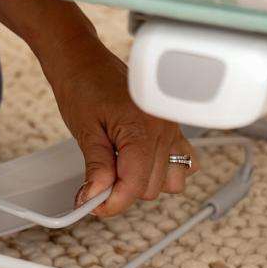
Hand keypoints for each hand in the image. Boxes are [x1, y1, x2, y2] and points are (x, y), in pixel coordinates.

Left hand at [44, 33, 199, 216]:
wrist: (84, 62)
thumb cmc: (83, 87)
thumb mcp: (85, 132)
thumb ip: (96, 168)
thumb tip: (95, 197)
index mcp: (142, 129)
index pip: (137, 185)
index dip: (112, 202)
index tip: (93, 204)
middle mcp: (164, 129)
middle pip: (152, 187)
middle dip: (123, 192)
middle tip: (97, 182)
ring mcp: (171, 128)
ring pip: (171, 181)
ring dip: (145, 183)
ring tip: (118, 171)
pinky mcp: (171, 128)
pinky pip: (183, 162)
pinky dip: (164, 170)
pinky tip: (140, 164)